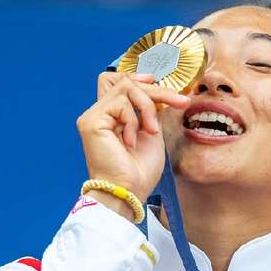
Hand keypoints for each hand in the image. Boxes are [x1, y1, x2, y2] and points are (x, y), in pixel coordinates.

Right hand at [76, 72, 189, 201]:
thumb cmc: (140, 171)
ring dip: (147, 106)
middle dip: (156, 90)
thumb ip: (150, 110)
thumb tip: (158, 89)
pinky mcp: (91, 121)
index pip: (121, 82)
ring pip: (125, 86)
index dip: (140, 79)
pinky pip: (120, 102)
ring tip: (151, 131)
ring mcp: (93, 116)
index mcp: (111, 117)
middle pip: (126, 80)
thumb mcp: (152, 132)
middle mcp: (99, 114)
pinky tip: (131, 140)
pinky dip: (133, 120)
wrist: (129, 191)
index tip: (164, 89)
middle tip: (178, 102)